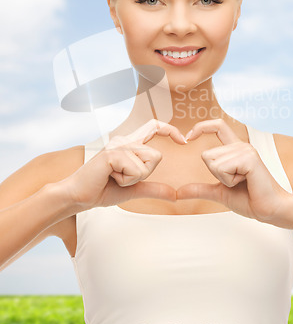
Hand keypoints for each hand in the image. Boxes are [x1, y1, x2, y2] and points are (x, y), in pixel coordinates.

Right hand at [59, 119, 185, 211]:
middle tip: (122, 178)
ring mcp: (118, 144)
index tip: (184, 141)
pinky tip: (109, 177)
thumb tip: (175, 195)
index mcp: (129, 144)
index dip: (170, 130)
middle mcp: (125, 139)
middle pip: (156, 156)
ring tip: (114, 177)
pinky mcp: (113, 153)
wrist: (78, 197)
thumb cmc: (102, 190)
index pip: (154, 126)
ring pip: (148, 163)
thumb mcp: (133, 189)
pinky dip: (126, 181)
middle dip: (145, 174)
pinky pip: (136, 170)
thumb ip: (154, 189)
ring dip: (134, 178)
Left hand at [176, 119, 291, 223]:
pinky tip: (246, 182)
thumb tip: (179, 192)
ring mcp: (245, 150)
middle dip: (215, 175)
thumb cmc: (250, 199)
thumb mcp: (219, 192)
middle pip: (206, 155)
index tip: (188, 138)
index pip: (217, 126)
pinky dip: (229, 181)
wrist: (269, 210)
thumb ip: (200, 189)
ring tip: (242, 182)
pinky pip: (222, 168)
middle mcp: (240, 146)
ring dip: (224, 179)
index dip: (201, 127)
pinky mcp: (249, 158)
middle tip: (236, 182)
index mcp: (235, 149)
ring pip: (213, 163)